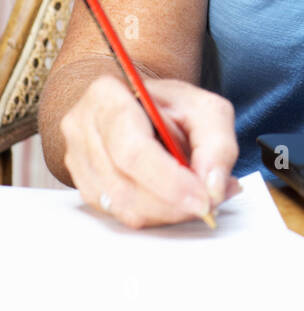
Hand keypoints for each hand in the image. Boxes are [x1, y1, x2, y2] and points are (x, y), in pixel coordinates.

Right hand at [60, 74, 240, 228]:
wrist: (143, 107)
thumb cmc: (171, 106)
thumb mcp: (206, 110)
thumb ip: (218, 144)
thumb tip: (212, 188)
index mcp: (107, 96)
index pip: (132, 150)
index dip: (170, 181)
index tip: (203, 199)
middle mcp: (82, 127)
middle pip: (125, 184)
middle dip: (172, 203)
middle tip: (209, 203)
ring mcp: (77, 160)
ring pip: (122, 206)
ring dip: (167, 211)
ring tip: (197, 196)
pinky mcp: (84, 186)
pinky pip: (119, 214)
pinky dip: (155, 214)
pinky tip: (175, 198)